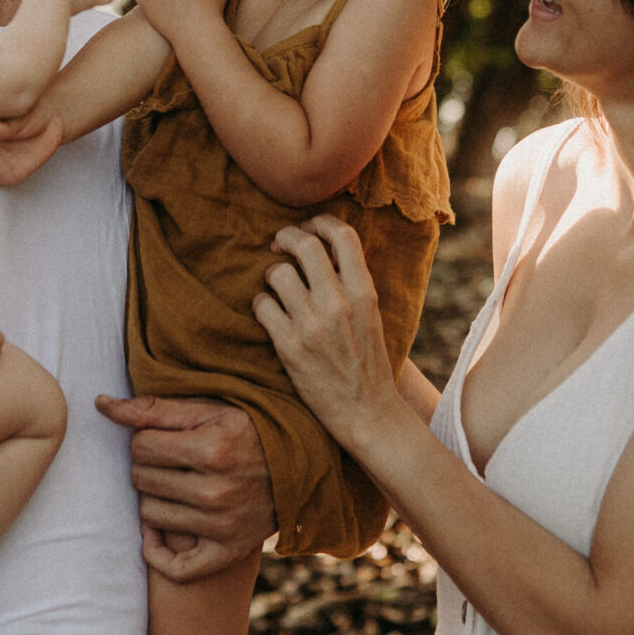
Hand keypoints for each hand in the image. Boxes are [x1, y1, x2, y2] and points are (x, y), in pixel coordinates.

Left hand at [96, 392, 276, 581]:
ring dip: (152, 500)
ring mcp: (222, 526)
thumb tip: (101, 406)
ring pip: (149, 516)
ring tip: (172, 487)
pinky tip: (156, 534)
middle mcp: (216, 491)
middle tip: (169, 462)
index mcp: (211, 450)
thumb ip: (153, 408)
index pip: (140, 446)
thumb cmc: (248, 431)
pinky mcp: (227, 551)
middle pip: (141, 480)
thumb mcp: (208, 411)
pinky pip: (175, 567)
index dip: (145, 439)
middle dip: (147, 467)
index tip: (162, 440)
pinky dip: (157, 552)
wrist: (301, 468)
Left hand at [252, 219, 404, 455]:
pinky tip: (269, 314)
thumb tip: (324, 247)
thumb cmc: (367, 361)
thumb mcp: (372, 315)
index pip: (343, 235)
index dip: (320, 222)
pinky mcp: (289, 346)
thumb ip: (352, 282)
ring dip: (272, 275)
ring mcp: (312, 324)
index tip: (309, 227)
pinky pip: (261, 305)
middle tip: (278, 244)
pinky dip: (261, 305)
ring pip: (278, 273)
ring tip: (276, 288)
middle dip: (285, 237)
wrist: (367, 412)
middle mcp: (339, 303)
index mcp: (365, 292)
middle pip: (303, 244)